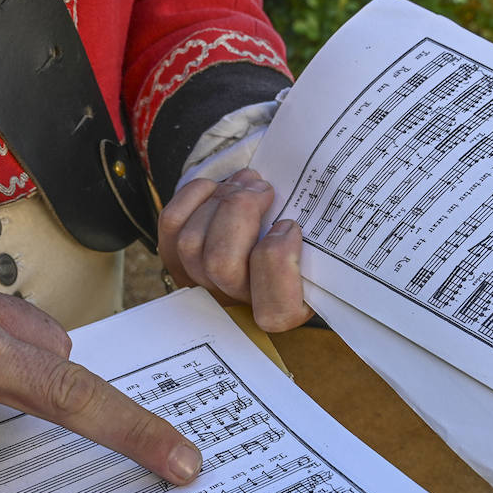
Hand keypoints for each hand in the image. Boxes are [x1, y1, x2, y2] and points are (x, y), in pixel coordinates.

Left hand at [159, 168, 313, 331]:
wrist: (266, 229)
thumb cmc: (300, 236)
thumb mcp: (321, 246)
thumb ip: (320, 240)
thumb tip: (313, 209)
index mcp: (281, 307)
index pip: (273, 311)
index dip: (278, 262)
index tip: (290, 226)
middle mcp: (235, 301)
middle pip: (221, 265)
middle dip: (240, 213)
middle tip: (264, 188)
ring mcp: (200, 281)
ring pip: (192, 242)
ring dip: (220, 200)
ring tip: (246, 182)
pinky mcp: (174, 256)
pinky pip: (172, 223)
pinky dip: (194, 196)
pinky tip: (217, 186)